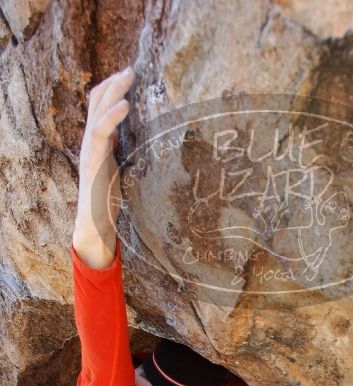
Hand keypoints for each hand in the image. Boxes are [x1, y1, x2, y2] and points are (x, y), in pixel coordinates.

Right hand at [74, 66, 134, 266]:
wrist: (96, 227)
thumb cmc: (111, 204)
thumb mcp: (121, 172)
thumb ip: (125, 155)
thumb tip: (139, 142)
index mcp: (99, 144)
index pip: (101, 107)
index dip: (113, 90)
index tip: (131, 77)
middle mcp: (92, 143)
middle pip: (97, 102)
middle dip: (114, 83)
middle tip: (132, 68)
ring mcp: (90, 150)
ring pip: (97, 111)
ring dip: (113, 91)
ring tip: (128, 76)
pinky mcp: (93, 161)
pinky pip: (100, 131)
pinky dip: (112, 115)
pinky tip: (126, 104)